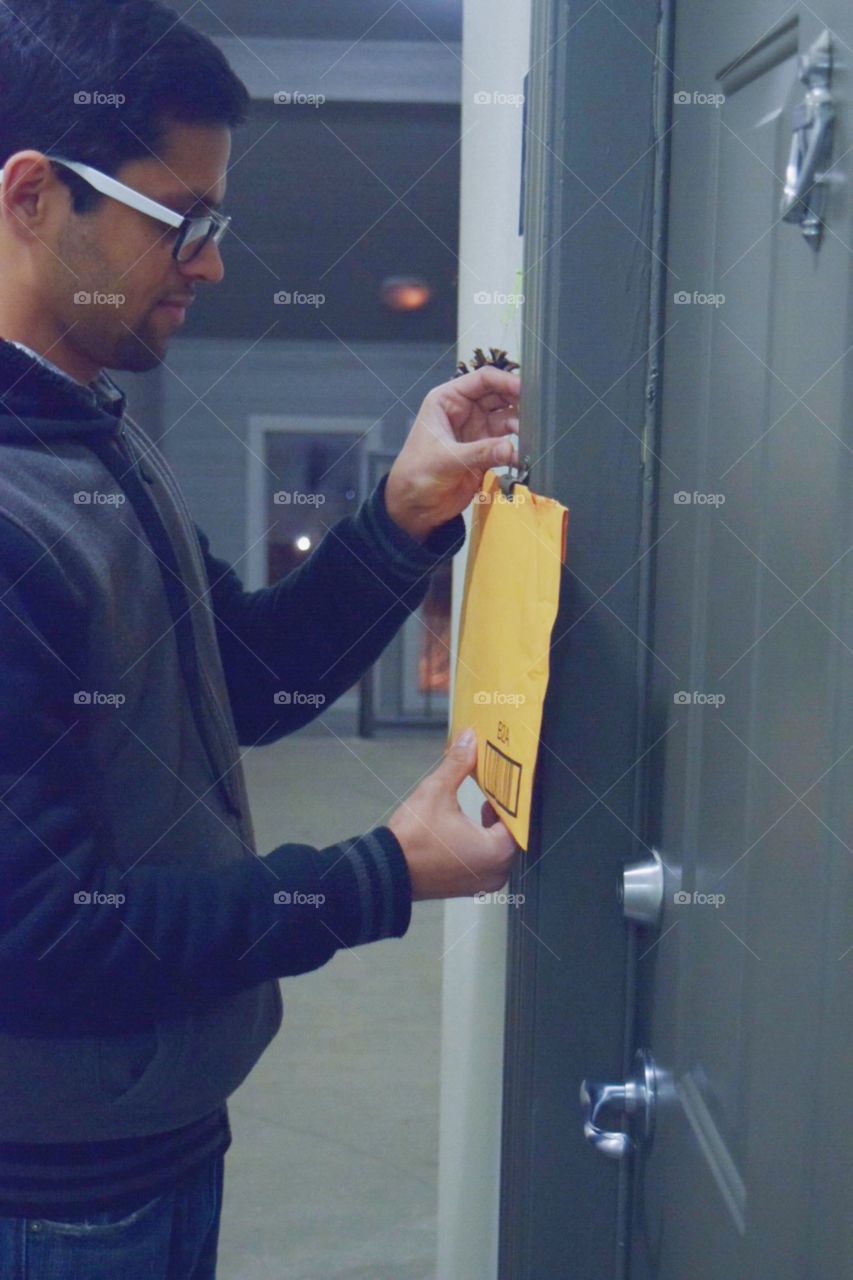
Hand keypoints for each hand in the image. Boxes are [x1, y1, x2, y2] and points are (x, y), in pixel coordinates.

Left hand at [384, 367, 521, 541]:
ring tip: (530, 439)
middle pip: (500, 396)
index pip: (482, 380)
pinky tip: (523, 455)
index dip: (505, 381)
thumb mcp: (445, 459)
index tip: (524, 390)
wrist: (415, 508)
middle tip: (535, 415)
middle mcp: (465, 412)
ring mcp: (477, 431)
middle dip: (518, 403)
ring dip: (521, 427)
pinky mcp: (486, 452)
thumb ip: (479, 452)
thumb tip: (510, 448)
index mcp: (447, 400)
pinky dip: (518, 448)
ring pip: (508, 419)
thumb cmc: (414, 476)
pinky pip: (508, 444)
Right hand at [386, 728, 519, 899]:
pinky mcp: (468, 885)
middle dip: (503, 810)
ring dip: (492, 826)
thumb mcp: (436, 792)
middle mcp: (495, 872)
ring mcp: (481, 882)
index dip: (513, 796)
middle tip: (496, 788)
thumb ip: (458, 764)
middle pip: (511, 833)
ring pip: (498, 847)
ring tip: (484, 804)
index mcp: (496, 851)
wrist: (386, 871)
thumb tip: (468, 741)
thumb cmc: (412, 842)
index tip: (507, 781)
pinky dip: (481, 842)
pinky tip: (468, 825)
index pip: (519, 818)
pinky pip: (485, 860)